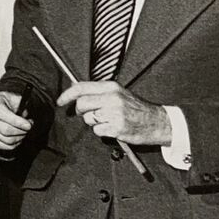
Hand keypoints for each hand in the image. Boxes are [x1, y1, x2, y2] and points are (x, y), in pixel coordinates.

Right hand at [0, 91, 32, 150]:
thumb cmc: (7, 102)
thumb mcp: (15, 97)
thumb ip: (22, 106)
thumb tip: (26, 118)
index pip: (2, 115)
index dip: (17, 122)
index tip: (28, 125)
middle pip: (5, 130)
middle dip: (21, 131)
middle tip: (28, 128)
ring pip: (7, 140)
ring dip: (20, 138)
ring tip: (23, 131)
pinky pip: (5, 146)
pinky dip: (15, 144)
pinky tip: (18, 137)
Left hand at [56, 81, 170, 145]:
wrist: (158, 122)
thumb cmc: (136, 108)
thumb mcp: (119, 93)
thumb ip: (98, 91)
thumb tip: (74, 90)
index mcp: (111, 87)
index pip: (82, 87)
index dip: (67, 94)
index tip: (60, 101)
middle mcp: (112, 98)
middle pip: (81, 104)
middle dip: (80, 112)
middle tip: (88, 114)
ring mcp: (114, 113)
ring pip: (88, 119)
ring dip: (94, 122)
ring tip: (108, 120)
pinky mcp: (117, 127)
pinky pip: (97, 131)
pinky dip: (102, 132)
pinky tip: (113, 128)